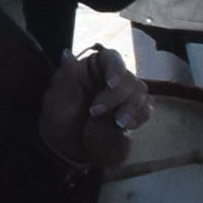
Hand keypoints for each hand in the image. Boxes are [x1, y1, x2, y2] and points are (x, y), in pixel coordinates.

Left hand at [39, 49, 150, 167]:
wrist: (67, 149)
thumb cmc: (58, 120)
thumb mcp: (56, 98)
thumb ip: (65, 76)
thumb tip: (67, 53)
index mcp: (91, 69)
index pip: (110, 58)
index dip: (116, 68)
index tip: (111, 85)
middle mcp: (110, 80)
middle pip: (129, 77)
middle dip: (118, 96)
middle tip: (97, 112)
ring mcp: (124, 97)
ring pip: (141, 93)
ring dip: (131, 107)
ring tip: (117, 123)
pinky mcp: (133, 114)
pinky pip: (146, 111)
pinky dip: (138, 117)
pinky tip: (125, 126)